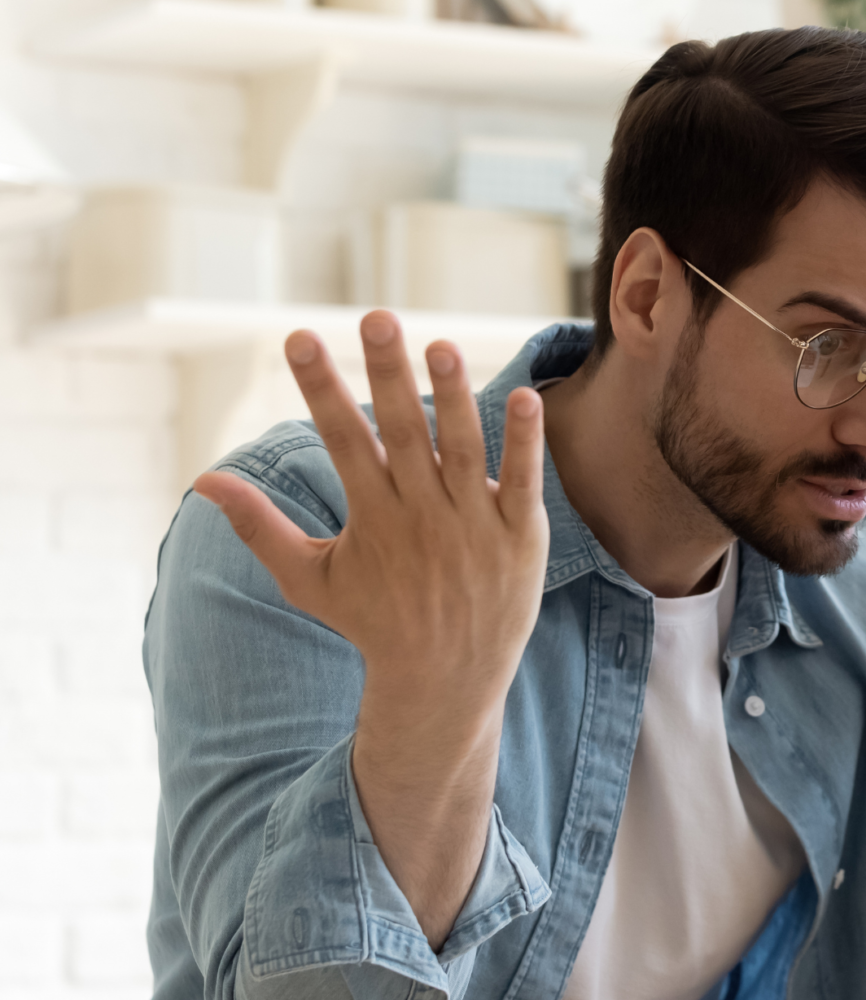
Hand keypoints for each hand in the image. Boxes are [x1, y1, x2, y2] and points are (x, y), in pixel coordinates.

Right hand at [193, 310, 548, 946]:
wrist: (445, 681)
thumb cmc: (373, 623)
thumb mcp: (309, 579)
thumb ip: (260, 527)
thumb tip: (203, 481)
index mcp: (372, 518)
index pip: (342, 440)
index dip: (320, 388)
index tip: (299, 337)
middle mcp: (421, 515)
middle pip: (402, 433)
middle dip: (386, 376)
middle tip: (376, 317)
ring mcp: (473, 525)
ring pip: (463, 450)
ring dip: (453, 398)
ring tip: (441, 345)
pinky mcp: (518, 536)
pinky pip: (523, 482)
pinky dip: (525, 443)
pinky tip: (527, 397)